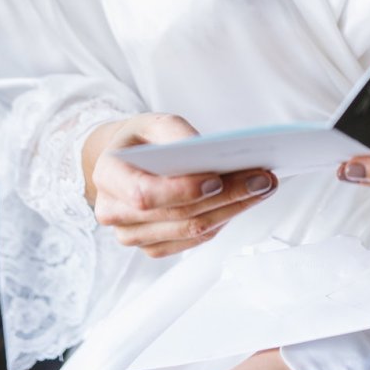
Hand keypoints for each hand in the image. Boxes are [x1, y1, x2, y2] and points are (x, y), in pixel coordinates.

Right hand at [83, 113, 277, 256]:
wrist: (126, 161)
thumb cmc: (142, 140)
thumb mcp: (155, 122)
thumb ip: (176, 134)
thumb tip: (207, 153)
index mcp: (107, 175)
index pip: (143, 194)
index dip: (182, 190)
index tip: (217, 179)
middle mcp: (113, 211)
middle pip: (177, 215)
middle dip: (226, 196)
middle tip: (262, 178)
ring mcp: (132, 235)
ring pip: (190, 230)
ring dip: (232, 210)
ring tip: (262, 187)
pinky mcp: (153, 246)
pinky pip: (193, 240)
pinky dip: (221, 220)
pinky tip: (243, 201)